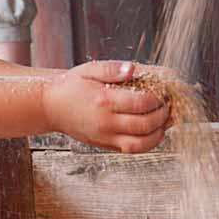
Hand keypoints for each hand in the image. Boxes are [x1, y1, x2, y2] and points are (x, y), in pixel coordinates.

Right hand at [43, 60, 168, 152]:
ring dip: (159, 133)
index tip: (162, 92)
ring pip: (141, 143)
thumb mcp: (88, 70)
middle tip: (168, 105)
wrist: (50, 107)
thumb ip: (111, 68)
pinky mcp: (105, 145)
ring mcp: (105, 136)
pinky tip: (153, 132)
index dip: (157, 99)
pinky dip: (148, 143)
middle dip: (163, 115)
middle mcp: (105, 122)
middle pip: (145, 124)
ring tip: (164, 120)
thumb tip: (132, 69)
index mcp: (103, 100)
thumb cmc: (70, 87)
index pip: (141, 103)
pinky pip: (132, 150)